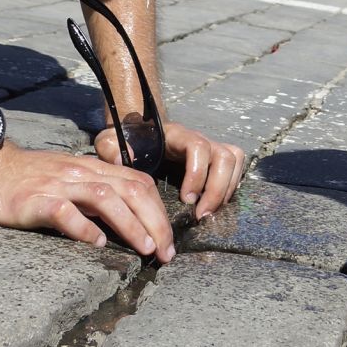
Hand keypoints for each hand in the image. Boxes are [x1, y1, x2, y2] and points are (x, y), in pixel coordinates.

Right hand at [0, 144, 175, 260]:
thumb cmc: (25, 180)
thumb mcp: (67, 179)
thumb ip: (94, 194)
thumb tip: (126, 221)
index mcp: (92, 168)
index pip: (139, 183)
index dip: (160, 211)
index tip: (169, 240)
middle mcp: (80, 173)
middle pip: (131, 190)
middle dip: (156, 222)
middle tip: (167, 254)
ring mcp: (57, 185)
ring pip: (106, 198)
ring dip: (131, 225)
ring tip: (146, 249)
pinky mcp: (34, 200)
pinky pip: (64, 211)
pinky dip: (84, 228)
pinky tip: (97, 244)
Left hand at [95, 121, 245, 219]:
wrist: (138, 130)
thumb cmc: (125, 140)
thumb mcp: (110, 141)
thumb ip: (111, 148)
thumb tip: (123, 158)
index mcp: (175, 135)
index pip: (198, 147)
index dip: (197, 173)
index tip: (186, 199)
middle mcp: (198, 139)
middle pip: (225, 156)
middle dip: (216, 189)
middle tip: (200, 215)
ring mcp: (209, 147)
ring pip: (234, 160)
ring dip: (226, 190)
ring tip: (207, 213)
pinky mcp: (214, 159)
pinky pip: (235, 167)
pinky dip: (230, 187)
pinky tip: (213, 206)